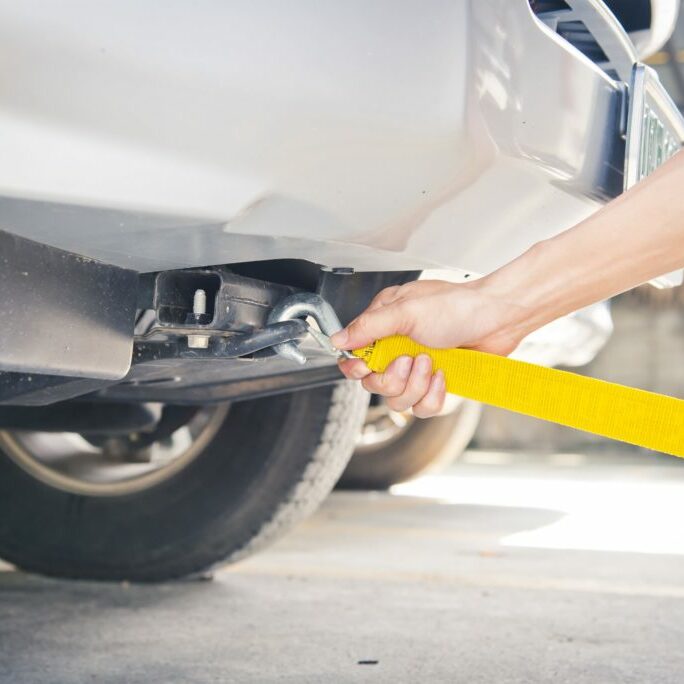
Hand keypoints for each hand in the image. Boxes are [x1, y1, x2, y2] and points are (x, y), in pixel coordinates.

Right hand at [332, 279, 533, 416]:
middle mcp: (397, 350)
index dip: (356, 368)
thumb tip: (338, 340)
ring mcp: (417, 369)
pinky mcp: (436, 385)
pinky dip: (433, 396)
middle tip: (410, 359)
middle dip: (392, 378)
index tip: (366, 367)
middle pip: (374, 385)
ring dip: (414, 386)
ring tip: (431, 364)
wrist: (497, 317)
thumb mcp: (405, 310)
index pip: (354, 358)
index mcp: (384, 327)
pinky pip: (422, 408)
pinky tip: (443, 376)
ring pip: (397, 400)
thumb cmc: (456, 305)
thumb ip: (368, 327)